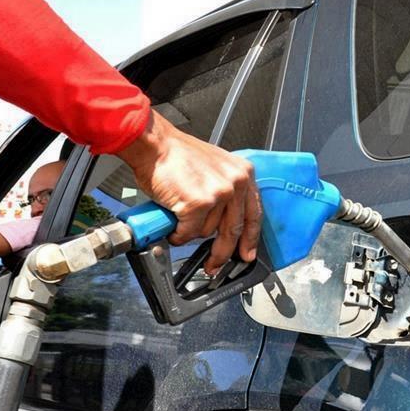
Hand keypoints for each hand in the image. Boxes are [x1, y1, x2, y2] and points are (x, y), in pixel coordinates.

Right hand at [118, 110, 261, 273]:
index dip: (250, 238)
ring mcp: (218, 194)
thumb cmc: (176, 155)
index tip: (247, 254)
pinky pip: (188, 233)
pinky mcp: (199, 204)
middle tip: (214, 265)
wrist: (156, 146)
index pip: (254, 213)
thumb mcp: (215, 167)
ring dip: (190, 232)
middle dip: (222, 252)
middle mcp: (235, 183)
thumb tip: (225, 220)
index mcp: (243, 173)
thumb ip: (226, 191)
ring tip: (179, 217)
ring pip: (206, 232)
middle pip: (234, 230)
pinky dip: (177, 234)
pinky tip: (172, 223)